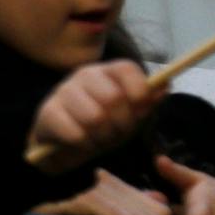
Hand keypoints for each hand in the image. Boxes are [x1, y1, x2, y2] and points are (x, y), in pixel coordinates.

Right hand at [25, 61, 162, 173]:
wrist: (65, 144)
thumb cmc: (103, 126)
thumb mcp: (130, 115)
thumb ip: (147, 100)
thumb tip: (167, 84)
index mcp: (107, 72)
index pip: (127, 69)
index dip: (139, 93)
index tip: (139, 112)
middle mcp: (84, 75)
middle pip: (113, 97)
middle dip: (121, 124)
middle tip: (116, 133)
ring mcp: (63, 91)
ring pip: (94, 117)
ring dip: (102, 137)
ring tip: (99, 139)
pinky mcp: (48, 112)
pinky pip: (75, 133)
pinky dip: (84, 145)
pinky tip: (81, 143)